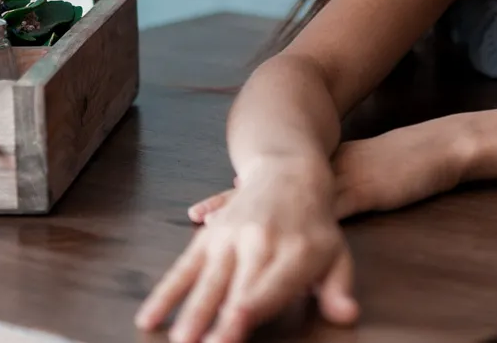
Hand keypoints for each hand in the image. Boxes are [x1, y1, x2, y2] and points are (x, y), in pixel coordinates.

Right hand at [136, 163, 358, 342]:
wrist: (290, 170)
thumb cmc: (315, 225)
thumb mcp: (336, 254)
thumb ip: (338, 289)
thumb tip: (347, 315)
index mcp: (293, 252)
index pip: (269, 287)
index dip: (249, 310)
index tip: (232, 329)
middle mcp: (258, 243)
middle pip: (233, 287)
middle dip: (215, 318)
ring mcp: (229, 237)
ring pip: (205, 279)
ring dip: (188, 310)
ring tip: (176, 339)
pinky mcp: (208, 236)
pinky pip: (182, 267)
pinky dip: (164, 293)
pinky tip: (149, 316)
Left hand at [190, 119, 470, 224]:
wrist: (433, 149)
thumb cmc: (397, 166)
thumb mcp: (356, 176)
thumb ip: (327, 190)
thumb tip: (294, 205)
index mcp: (316, 168)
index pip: (265, 184)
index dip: (231, 198)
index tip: (200, 212)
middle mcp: (320, 172)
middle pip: (267, 192)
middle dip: (232, 208)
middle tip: (198, 218)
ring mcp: (338, 180)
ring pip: (289, 203)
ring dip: (258, 219)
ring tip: (224, 230)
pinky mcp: (360, 192)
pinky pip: (326, 215)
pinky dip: (303, 229)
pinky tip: (286, 239)